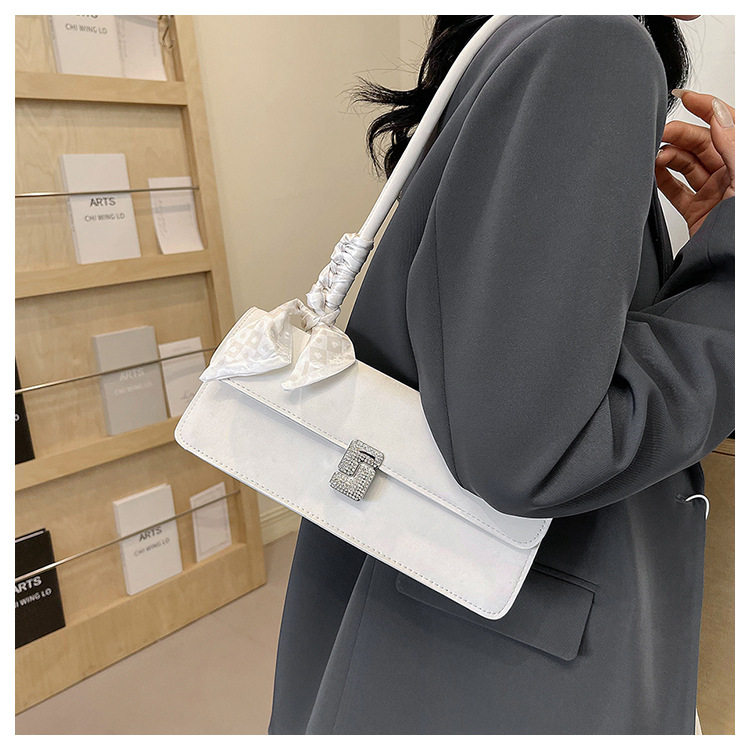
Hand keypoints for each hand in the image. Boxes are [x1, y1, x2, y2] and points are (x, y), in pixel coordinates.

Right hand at [655, 89, 734, 235]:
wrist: (730, 259)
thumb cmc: (742, 226)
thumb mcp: (742, 177)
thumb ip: (730, 143)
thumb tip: (717, 111)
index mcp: (742, 160)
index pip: (725, 123)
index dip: (705, 106)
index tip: (684, 97)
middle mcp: (730, 173)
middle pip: (701, 143)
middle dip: (679, 134)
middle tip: (661, 133)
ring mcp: (713, 192)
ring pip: (685, 165)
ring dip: (668, 157)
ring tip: (656, 157)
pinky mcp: (696, 211)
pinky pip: (674, 190)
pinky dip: (661, 179)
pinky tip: (653, 172)